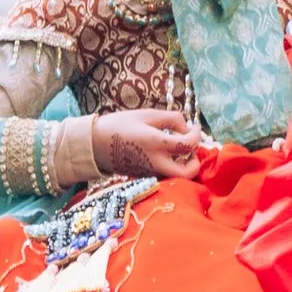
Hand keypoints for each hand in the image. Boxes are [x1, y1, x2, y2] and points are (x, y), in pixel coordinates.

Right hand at [91, 109, 209, 181]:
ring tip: (177, 147)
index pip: (189, 145)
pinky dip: (172, 165)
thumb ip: (172, 119)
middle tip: (190, 148)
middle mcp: (156, 162)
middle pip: (188, 172)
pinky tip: (164, 152)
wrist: (94, 145)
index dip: (197, 135)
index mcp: (157, 143)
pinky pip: (166, 174)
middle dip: (195, 161)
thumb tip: (187, 128)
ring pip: (177, 175)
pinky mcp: (146, 176)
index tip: (194, 128)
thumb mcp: (146, 115)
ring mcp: (151, 172)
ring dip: (183, 164)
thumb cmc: (119, 125)